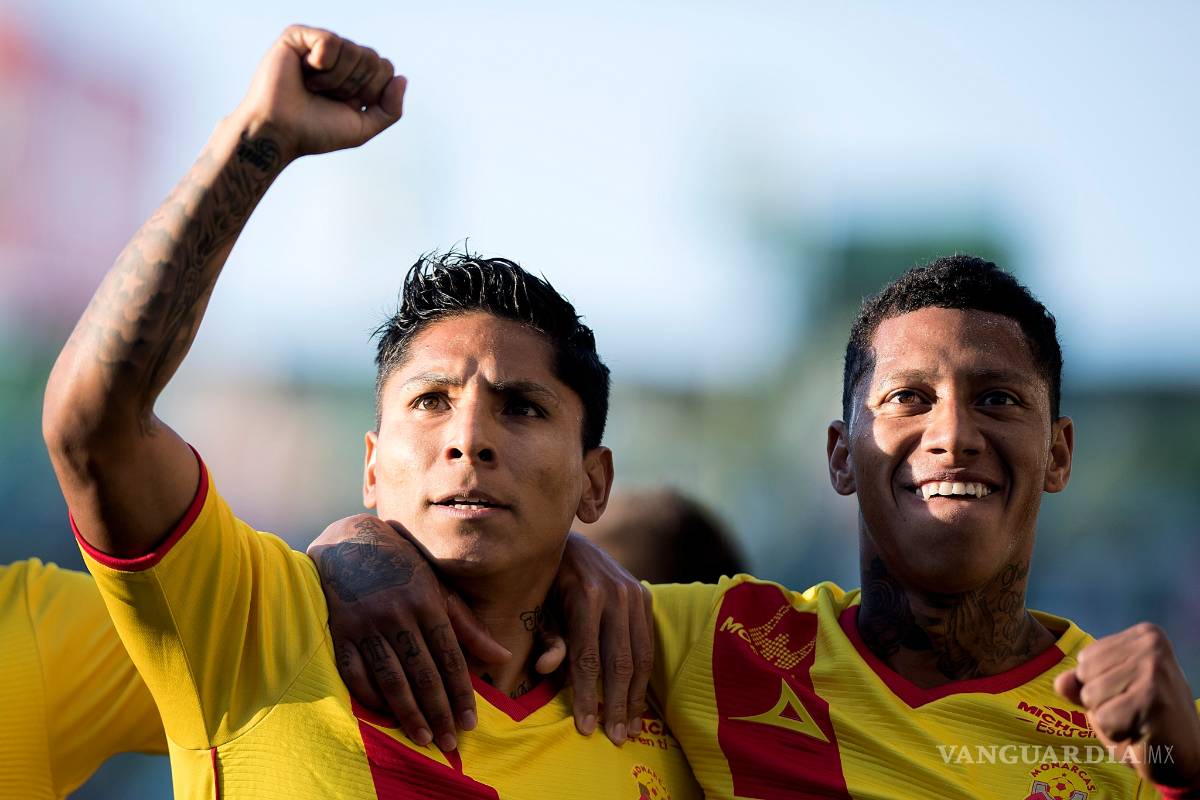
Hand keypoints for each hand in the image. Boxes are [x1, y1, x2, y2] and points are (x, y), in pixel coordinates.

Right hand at [234, 25, 405, 160]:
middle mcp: (339, 58)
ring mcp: (319, 46)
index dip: (372, 91)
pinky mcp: (298, 36)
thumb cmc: (315, 131)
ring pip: (353, 50)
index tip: (349, 106)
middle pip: (373, 59)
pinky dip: (321, 65)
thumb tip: (402, 78)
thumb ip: (391, 109)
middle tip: (327, 97)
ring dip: (336, 79)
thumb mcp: (363, 127)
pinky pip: (330, 41)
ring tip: (312, 87)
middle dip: (355, 86)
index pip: (386, 68)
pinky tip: (304, 72)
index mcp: (355, 77)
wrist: (280, 132)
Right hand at [308, 515, 509, 751]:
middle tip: (451, 742)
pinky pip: (356, 674)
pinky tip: (387, 716)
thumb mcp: (438, 587)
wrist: (350, 542)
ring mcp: (367, 625)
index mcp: (427, 602)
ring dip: (409, 713)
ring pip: (391, 678)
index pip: (449, 657)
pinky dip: (371, 698)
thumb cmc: (403, 566)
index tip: (470, 721)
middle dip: (439, 711)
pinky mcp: (341, 633)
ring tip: (425, 738)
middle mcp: (398, 615)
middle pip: (423, 673)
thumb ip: (468, 625)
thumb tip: (502, 656)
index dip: (461, 693)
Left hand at [539, 533, 653, 745]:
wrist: (571, 541)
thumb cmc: (545, 581)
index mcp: (586, 596)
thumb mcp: (538, 607)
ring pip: (640, 656)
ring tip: (631, 729)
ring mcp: (635, 593)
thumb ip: (547, 638)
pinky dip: (644, 675)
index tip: (585, 728)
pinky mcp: (645, 595)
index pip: (589, 658)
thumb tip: (549, 671)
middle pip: (619, 662)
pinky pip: (648, 643)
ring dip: (636, 696)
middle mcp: (616, 594)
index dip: (588, 696)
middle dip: (617, 704)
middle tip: (615, 739)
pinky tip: (638, 700)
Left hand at [1055, 623, 1199, 787]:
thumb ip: (1080, 683)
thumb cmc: (1143, 721)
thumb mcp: (1107, 694)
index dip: (1099, 684)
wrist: (1185, 758)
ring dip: (1109, 718)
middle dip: (1101, 701)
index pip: (1085, 656)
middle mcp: (1152, 645)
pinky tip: (1143, 733)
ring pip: (1090, 695)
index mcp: (1145, 635)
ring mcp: (1154, 670)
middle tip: (1135, 711)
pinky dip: (1117, 732)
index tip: (1131, 695)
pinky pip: (1103, 718)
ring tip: (1138, 720)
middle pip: (1084, 673)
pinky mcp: (1153, 700)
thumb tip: (1061, 682)